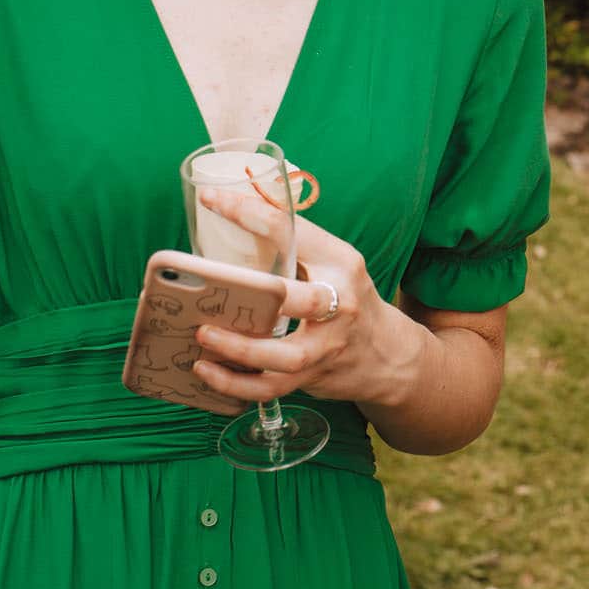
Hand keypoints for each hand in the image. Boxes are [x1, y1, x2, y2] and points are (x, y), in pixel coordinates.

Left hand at [189, 189, 414, 409]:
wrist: (386, 353)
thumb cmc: (348, 296)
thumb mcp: (334, 262)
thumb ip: (294, 246)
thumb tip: (231, 217)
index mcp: (340, 263)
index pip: (293, 231)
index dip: (248, 212)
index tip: (211, 200)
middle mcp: (340, 304)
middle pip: (304, 300)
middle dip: (261, 294)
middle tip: (211, 285)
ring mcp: (328, 346)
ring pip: (286, 356)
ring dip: (240, 349)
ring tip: (202, 335)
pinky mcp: (313, 376)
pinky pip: (271, 387)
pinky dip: (236, 384)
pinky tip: (206, 373)